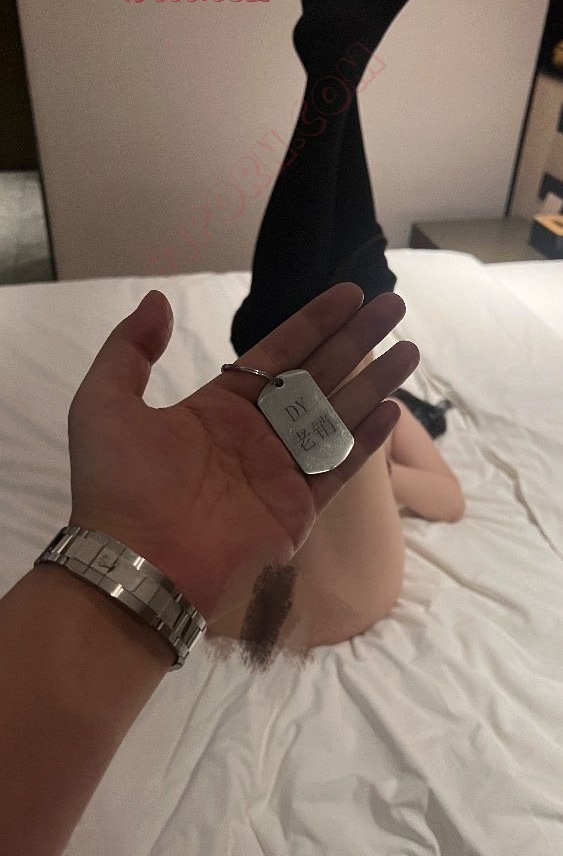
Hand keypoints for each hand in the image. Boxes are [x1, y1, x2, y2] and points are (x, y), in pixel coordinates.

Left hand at [68, 284, 418, 621]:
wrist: (136, 561)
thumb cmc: (120, 483)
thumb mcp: (104, 402)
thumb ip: (129, 349)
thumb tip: (158, 299)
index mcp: (218, 407)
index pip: (277, 353)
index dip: (313, 323)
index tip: (348, 294)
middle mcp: (256, 433)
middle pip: (317, 376)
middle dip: (355, 340)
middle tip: (392, 305)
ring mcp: (281, 470)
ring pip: (337, 415)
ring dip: (374, 381)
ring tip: (409, 349)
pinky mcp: (299, 506)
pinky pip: (338, 465)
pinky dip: (365, 439)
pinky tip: (391, 408)